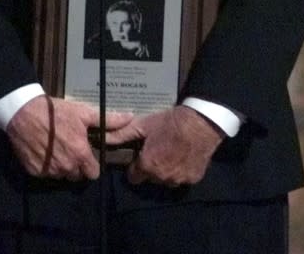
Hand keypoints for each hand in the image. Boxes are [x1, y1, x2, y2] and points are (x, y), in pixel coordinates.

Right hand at [6, 95, 131, 180]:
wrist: (25, 113)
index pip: (93, 173)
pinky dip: (46, 165)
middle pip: (77, 175)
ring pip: (61, 175)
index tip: (87, 154)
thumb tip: (130, 117)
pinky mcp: (34, 172)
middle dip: (76, 165)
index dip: (91, 164)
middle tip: (70, 148)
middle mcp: (66, 167)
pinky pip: (45, 173)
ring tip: (56, 147)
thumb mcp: (83, 113)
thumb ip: (108, 119)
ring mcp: (49, 171)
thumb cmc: (56, 112)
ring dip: (61, 165)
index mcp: (81, 155)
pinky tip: (44, 150)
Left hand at [106, 105, 223, 186]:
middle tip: (157, 150)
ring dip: (167, 170)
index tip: (140, 156)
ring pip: (167, 180)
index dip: (135, 166)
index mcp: (148, 166)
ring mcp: (179, 180)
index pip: (133, 178)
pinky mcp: (193, 179)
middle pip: (151, 178)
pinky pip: (183, 178)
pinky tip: (183, 155)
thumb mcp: (144, 125)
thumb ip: (122, 134)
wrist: (200, 123)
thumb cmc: (169, 123)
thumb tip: (103, 138)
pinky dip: (182, 170)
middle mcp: (162, 178)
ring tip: (171, 152)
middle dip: (151, 167)